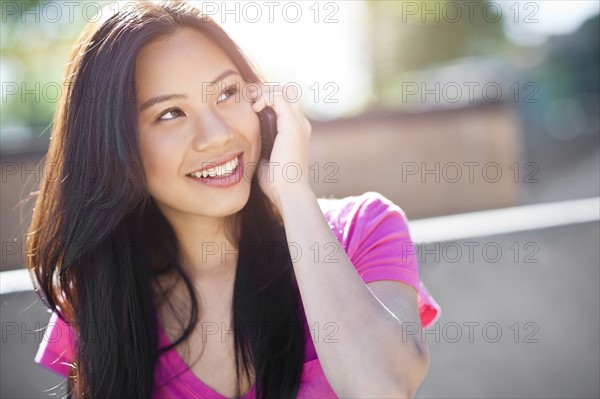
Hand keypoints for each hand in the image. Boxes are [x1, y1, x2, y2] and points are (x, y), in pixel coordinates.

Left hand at [248, 83, 312, 208]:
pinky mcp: (292, 126)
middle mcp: (300, 124)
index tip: (250, 104)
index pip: (285, 102)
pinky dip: (265, 97)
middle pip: (287, 91)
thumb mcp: (267, 159)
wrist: (289, 192)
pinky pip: (279, 97)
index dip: (268, 97)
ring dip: (264, 91)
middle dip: (266, 89)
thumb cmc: (277, 182)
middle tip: (248, 97)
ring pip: (284, 90)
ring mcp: (298, 124)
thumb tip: (249, 143)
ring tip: (251, 101)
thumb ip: (262, 147)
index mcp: (296, 132)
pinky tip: (255, 108)